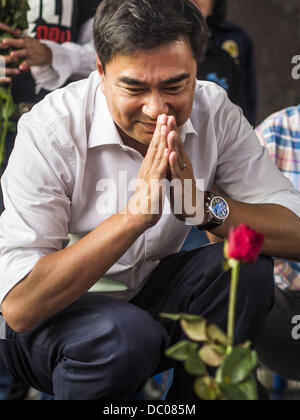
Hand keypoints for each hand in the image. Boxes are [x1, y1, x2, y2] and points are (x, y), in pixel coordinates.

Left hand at [0, 22, 51, 80]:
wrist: (49, 54)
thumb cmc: (34, 46)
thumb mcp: (27, 39)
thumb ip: (17, 35)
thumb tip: (4, 28)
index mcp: (24, 38)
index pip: (14, 32)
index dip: (6, 28)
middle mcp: (27, 44)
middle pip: (19, 42)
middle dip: (11, 41)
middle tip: (4, 41)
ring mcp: (30, 52)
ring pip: (23, 52)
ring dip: (18, 53)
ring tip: (12, 54)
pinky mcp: (33, 60)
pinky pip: (28, 63)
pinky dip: (24, 65)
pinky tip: (20, 68)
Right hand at [125, 114, 170, 228]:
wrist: (138, 217)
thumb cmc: (146, 199)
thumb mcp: (151, 179)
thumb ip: (153, 167)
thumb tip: (157, 155)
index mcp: (148, 168)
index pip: (155, 147)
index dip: (160, 132)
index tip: (164, 117)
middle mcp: (148, 171)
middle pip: (155, 149)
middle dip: (161, 132)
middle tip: (164, 116)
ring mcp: (150, 180)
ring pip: (157, 159)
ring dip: (162, 144)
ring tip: (166, 130)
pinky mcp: (153, 190)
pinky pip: (160, 176)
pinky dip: (164, 165)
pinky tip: (168, 155)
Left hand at [166, 116, 203, 224]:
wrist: (192, 208)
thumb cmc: (183, 189)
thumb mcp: (176, 171)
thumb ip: (172, 159)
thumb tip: (167, 147)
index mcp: (180, 161)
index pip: (174, 142)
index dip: (170, 129)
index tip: (165, 115)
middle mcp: (182, 165)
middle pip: (177, 145)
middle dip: (172, 130)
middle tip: (168, 115)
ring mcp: (182, 173)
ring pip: (177, 156)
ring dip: (174, 143)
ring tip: (170, 130)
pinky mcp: (180, 183)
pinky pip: (176, 172)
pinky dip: (173, 162)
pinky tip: (171, 153)